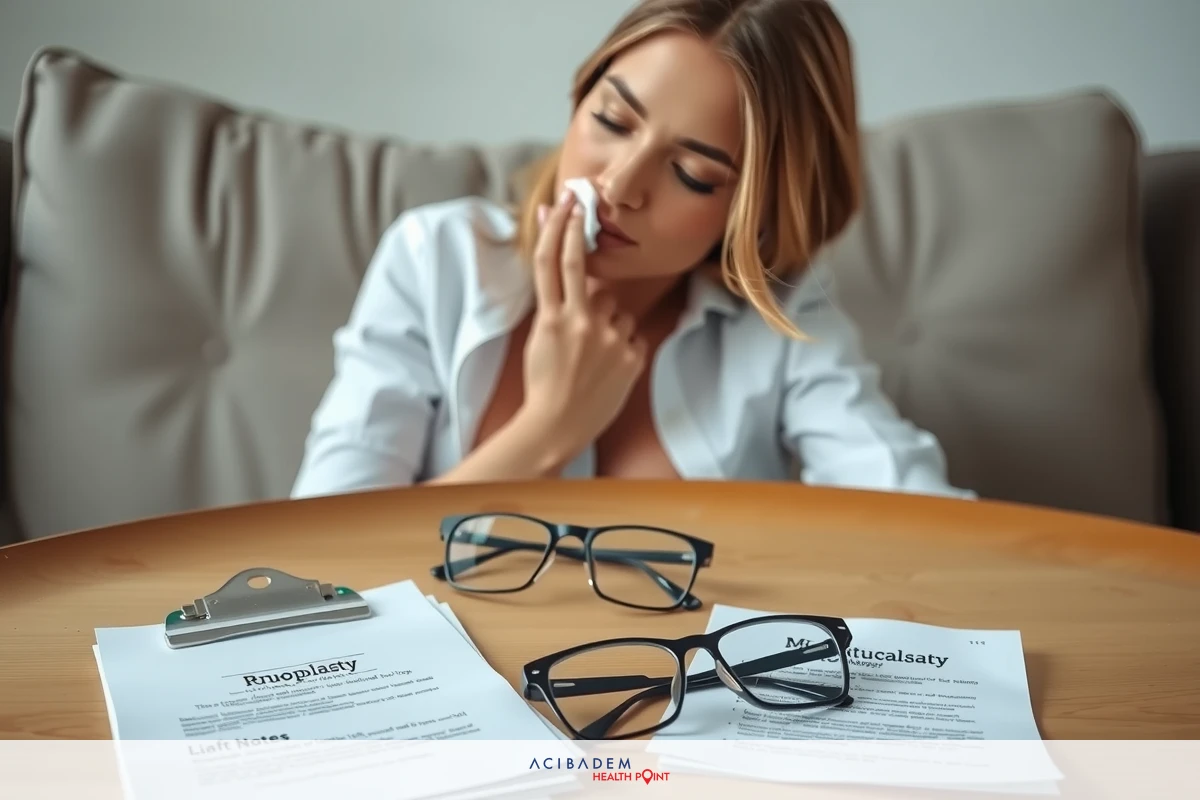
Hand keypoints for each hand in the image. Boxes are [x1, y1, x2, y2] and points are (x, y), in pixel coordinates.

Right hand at [519, 189, 646, 456]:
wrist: (557, 426)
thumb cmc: (545, 385)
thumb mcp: (542, 342)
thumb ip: (559, 310)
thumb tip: (576, 281)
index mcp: (551, 319)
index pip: (551, 264)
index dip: (556, 229)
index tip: (562, 204)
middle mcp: (580, 323)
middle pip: (580, 264)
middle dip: (578, 230)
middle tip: (580, 203)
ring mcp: (608, 339)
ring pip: (615, 309)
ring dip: (608, 322)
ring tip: (594, 354)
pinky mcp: (630, 356)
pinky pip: (632, 336)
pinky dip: (623, 347)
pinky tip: (608, 368)